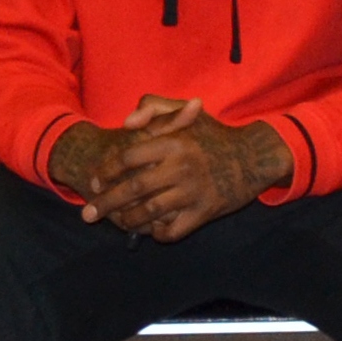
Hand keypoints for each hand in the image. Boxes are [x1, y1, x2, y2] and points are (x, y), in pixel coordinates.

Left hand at [54, 98, 287, 241]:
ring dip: (128, 220)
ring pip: (149, 212)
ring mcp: (193, 192)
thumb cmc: (215, 135)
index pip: (128, 158)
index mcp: (174, 142)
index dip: (106, 171)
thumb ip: (153, 107)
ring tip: (117, 222)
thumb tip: (127, 123)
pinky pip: (172, 230)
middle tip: (88, 214)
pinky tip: (150, 230)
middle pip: (133, 189)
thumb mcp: (187, 111)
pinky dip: (157, 233)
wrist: (254, 158)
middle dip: (106, 203)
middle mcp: (181, 167)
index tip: (95, 181)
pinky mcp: (204, 213)